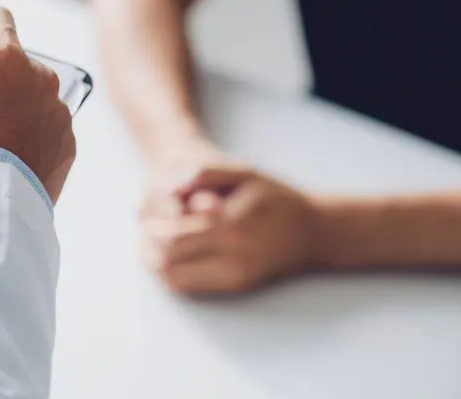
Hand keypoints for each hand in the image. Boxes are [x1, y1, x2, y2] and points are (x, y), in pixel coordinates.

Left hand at [141, 157, 320, 293]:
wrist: (314, 233)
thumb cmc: (275, 197)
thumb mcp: (244, 172)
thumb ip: (206, 173)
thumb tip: (172, 188)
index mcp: (234, 225)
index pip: (174, 234)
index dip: (154, 223)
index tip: (153, 208)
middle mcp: (234, 258)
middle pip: (168, 258)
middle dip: (150, 241)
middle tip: (147, 224)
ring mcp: (233, 277)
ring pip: (173, 277)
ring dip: (153, 260)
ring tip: (152, 239)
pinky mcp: (233, 287)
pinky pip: (187, 286)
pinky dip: (168, 271)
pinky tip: (167, 254)